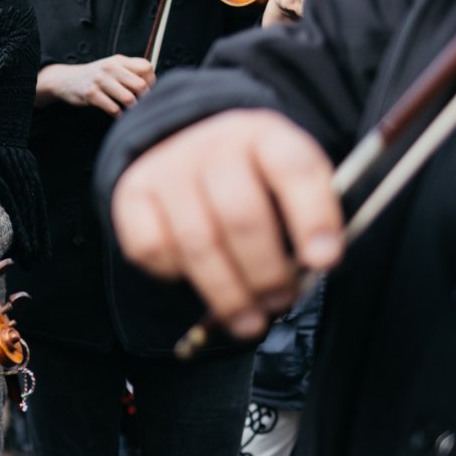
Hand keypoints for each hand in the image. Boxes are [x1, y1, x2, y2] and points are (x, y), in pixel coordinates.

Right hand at [36, 55, 154, 114]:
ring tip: (130, 110)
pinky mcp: (91, 94)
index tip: (147, 89)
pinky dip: (118, 114)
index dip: (151, 81)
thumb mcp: (112, 67)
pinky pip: (113, 108)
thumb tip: (153, 85)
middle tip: (141, 103)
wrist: (66, 80)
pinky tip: (117, 114)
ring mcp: (100, 81)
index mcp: (119, 60)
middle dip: (144, 98)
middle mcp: (110, 68)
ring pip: (128, 99)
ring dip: (132, 108)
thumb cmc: (95, 77)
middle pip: (140, 85)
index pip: (147, 67)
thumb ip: (131, 72)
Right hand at [111, 109, 344, 338]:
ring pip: (197, 241)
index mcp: (265, 135)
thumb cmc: (252, 178)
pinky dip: (176, 275)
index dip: (312, 216)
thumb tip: (313, 269)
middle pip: (240, 214)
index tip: (324, 261)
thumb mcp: (290, 180)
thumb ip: (308, 218)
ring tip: (250, 319)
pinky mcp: (132, 193)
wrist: (185, 143)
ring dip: (227, 292)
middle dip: (266, 270)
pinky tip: (199, 279)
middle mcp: (213, 146)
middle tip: (281, 300)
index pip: (293, 168)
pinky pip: (152, 248)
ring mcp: (167, 168)